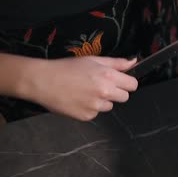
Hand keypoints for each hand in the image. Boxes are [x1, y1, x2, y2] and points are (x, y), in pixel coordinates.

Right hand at [22, 56, 137, 120]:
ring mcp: (96, 106)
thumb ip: (116, 62)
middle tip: (99, 86)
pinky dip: (89, 108)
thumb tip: (134, 61)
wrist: (42, 81)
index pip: (132, 85)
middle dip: (116, 92)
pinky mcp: (87, 116)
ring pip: (109, 106)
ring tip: (85, 92)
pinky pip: (95, 113)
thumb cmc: (66, 67)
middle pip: (124, 97)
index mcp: (108, 76)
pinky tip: (78, 100)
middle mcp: (105, 92)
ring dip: (102, 101)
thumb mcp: (92, 60)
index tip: (119, 81)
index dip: (127, 83)